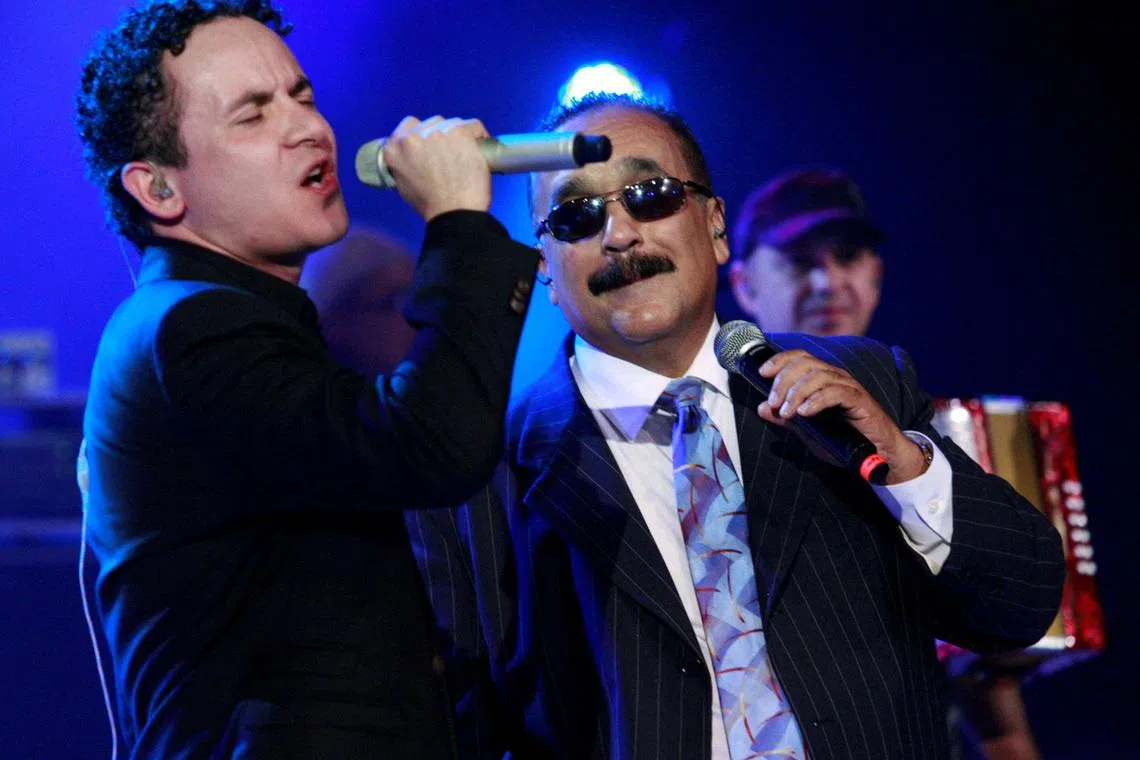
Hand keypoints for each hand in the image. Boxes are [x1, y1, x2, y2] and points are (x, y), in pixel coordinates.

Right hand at [380, 115, 491, 220]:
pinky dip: (479, 135)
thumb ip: (404, 164)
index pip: (407, 127)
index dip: (421, 136)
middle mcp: (413, 136)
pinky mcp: (460, 132)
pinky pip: (473, 125)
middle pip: (430, 124)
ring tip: (464, 156)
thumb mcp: (404, 184)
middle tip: (448, 155)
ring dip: (457, 136)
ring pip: (451, 124)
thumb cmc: (432, 205)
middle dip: (440, 137)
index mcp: (395, 149)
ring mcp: (437, 132)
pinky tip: (480, 148)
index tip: (430, 145)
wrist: (454, 213)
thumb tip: (413, 157)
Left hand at [755, 349, 926, 483]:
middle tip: (773, 403)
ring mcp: (849, 387)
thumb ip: (786, 418)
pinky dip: (817, 400)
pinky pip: (836, 392)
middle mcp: (836, 377)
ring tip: (786, 412)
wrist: (877, 454)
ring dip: (797, 393)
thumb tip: (761, 408)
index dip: (780, 360)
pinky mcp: (860, 401)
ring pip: (818, 376)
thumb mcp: (807, 430)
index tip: (762, 373)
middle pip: (805, 364)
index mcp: (823, 378)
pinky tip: (804, 412)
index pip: (800, 358)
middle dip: (783, 381)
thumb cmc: (844, 439)